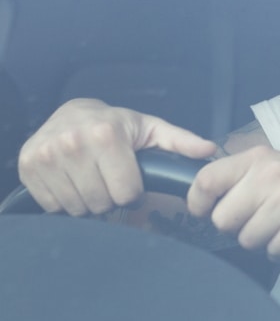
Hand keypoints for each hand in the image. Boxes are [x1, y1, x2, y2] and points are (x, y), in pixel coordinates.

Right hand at [17, 99, 217, 215]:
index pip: (126, 192)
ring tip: (93, 181)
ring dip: (89, 202)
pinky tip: (73, 182)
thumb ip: (180, 142)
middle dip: (111, 198)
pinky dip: (65, 201)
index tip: (130, 181)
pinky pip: (53, 206)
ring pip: (77, 208)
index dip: (133, 192)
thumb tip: (209, 151)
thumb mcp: (150, 129)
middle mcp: (73, 143)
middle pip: (101, 203)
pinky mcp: (28, 167)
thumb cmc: (116, 124)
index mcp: (106, 135)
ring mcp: (47, 156)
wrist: (71, 113)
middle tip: (110, 180)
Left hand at [186, 145, 279, 258]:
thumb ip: (244, 178)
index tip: (204, 211)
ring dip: (262, 240)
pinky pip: (272, 249)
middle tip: (261, 221)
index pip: (207, 178)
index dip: (198, 201)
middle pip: (222, 218)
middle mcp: (272, 173)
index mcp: (261, 157)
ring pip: (246, 238)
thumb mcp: (279, 169)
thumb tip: (204, 199)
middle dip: (238, 228)